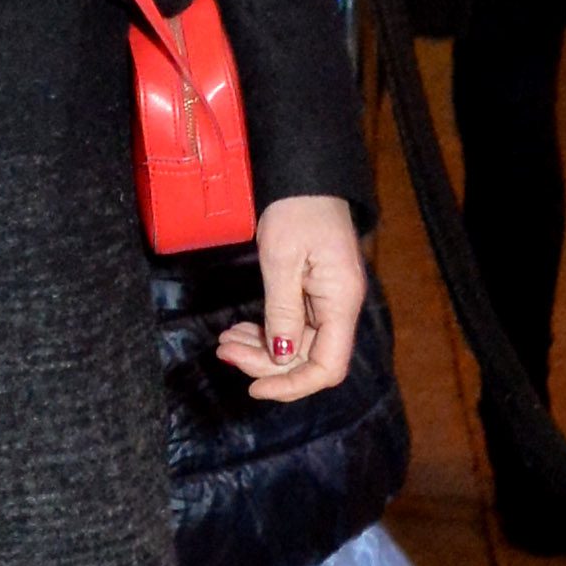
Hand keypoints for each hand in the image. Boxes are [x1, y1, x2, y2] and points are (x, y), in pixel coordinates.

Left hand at [216, 194, 366, 401]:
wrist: (303, 177)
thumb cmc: (296, 210)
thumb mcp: (282, 261)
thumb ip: (282, 312)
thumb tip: (279, 356)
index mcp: (341, 303)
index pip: (327, 367)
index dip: (292, 385)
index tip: (254, 387)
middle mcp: (339, 308)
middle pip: (307, 359)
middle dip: (265, 364)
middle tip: (224, 351)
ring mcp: (327, 301)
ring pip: (296, 346)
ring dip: (260, 350)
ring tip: (226, 341)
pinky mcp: (313, 293)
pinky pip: (291, 326)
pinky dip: (265, 332)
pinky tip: (240, 329)